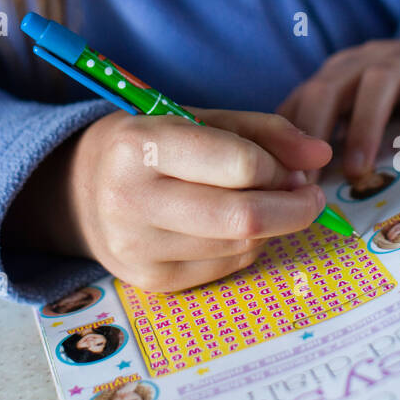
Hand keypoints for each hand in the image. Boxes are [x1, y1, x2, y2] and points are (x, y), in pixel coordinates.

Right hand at [4, 109, 331, 292]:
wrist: (78, 189)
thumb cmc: (148, 143)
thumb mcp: (195, 117)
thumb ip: (262, 131)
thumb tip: (322, 155)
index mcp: (139, 145)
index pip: (237, 164)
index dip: (280, 166)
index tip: (295, 164)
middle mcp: (131, 200)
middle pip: (244, 216)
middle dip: (294, 207)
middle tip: (310, 194)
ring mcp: (137, 248)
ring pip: (240, 245)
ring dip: (273, 226)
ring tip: (270, 203)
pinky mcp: (149, 282)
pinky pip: (225, 266)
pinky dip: (247, 245)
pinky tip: (236, 226)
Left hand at [276, 37, 399, 181]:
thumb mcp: (369, 119)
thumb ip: (339, 144)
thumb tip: (304, 194)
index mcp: (339, 74)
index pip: (302, 99)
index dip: (288, 139)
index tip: (285, 182)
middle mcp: (366, 60)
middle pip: (329, 86)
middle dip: (315, 131)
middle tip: (312, 179)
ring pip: (377, 82)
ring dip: (363, 126)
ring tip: (358, 169)